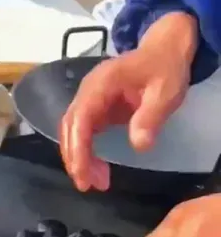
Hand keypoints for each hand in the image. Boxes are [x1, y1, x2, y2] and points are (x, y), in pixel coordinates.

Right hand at [60, 12, 197, 191]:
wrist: (164, 50)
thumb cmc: (164, 69)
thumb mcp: (165, 92)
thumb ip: (150, 116)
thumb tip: (138, 145)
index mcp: (102, 83)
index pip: (81, 119)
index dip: (78, 148)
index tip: (83, 174)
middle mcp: (88, 91)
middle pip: (70, 127)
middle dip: (75, 159)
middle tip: (87, 186)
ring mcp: (89, 100)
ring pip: (73, 132)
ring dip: (79, 159)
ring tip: (96, 183)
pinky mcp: (94, 109)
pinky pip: (82, 134)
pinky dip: (86, 153)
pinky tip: (97, 170)